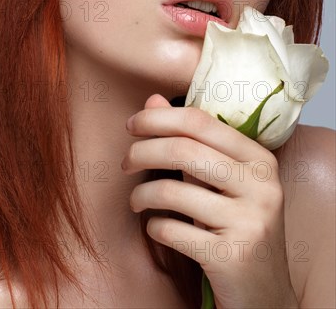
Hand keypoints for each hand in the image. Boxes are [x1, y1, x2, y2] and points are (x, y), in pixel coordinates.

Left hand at [121, 94, 298, 308]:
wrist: (265, 294)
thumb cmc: (238, 228)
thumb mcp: (221, 183)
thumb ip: (190, 141)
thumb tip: (152, 100)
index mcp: (260, 159)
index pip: (200, 121)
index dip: (158, 118)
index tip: (132, 125)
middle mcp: (262, 185)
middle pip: (183, 149)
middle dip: (141, 152)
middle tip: (124, 163)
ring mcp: (250, 221)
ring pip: (172, 190)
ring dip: (141, 195)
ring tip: (135, 202)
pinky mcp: (232, 255)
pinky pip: (172, 230)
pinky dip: (154, 227)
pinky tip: (156, 228)